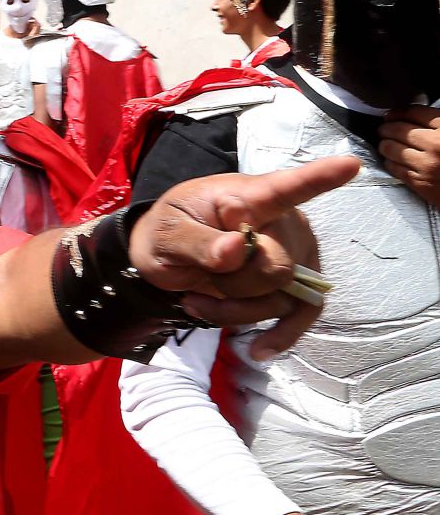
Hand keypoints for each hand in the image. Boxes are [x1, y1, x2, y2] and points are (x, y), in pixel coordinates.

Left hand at [129, 155, 357, 359]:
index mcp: (246, 196)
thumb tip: (236, 249)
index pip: (286, 187)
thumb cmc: (167, 232)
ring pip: (282, 297)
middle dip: (233, 283)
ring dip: (235, 309)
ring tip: (198, 296)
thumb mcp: (165, 234)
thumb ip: (197, 241)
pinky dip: (281, 334)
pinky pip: (303, 312)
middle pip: (276, 267)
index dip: (318, 178)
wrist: (164, 254)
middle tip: (201, 273)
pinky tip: (259, 349)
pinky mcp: (296, 283)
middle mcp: (282, 221)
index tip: (349, 165)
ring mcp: (294, 252)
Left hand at [381, 107, 439, 207]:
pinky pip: (394, 168)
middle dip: (387, 128)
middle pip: (398, 130)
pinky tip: (392, 160)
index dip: (399, 112)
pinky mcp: (421, 183)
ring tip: (385, 144)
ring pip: (391, 149)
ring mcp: (427, 164)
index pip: (415, 113)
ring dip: (385, 145)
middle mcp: (436, 145)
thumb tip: (419, 116)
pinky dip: (390, 162)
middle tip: (384, 129)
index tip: (391, 114)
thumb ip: (439, 124)